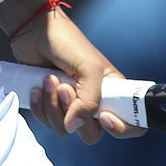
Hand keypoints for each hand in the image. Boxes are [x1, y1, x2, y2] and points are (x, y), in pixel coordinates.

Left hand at [10, 8, 146, 144]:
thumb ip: (89, 101)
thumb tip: (74, 126)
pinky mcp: (50, 106)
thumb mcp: (88, 67)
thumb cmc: (66, 41)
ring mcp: (71, 106)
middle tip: (64, 87)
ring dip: (53, 105)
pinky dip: (40, 107)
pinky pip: (46, 123)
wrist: (34, 32)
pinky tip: (37, 87)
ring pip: (65, 128)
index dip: (121, 128)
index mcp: (114, 91)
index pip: (131, 123)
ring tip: (49, 79)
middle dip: (74, 111)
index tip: (102, 116)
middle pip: (91, 133)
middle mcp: (94, 102)